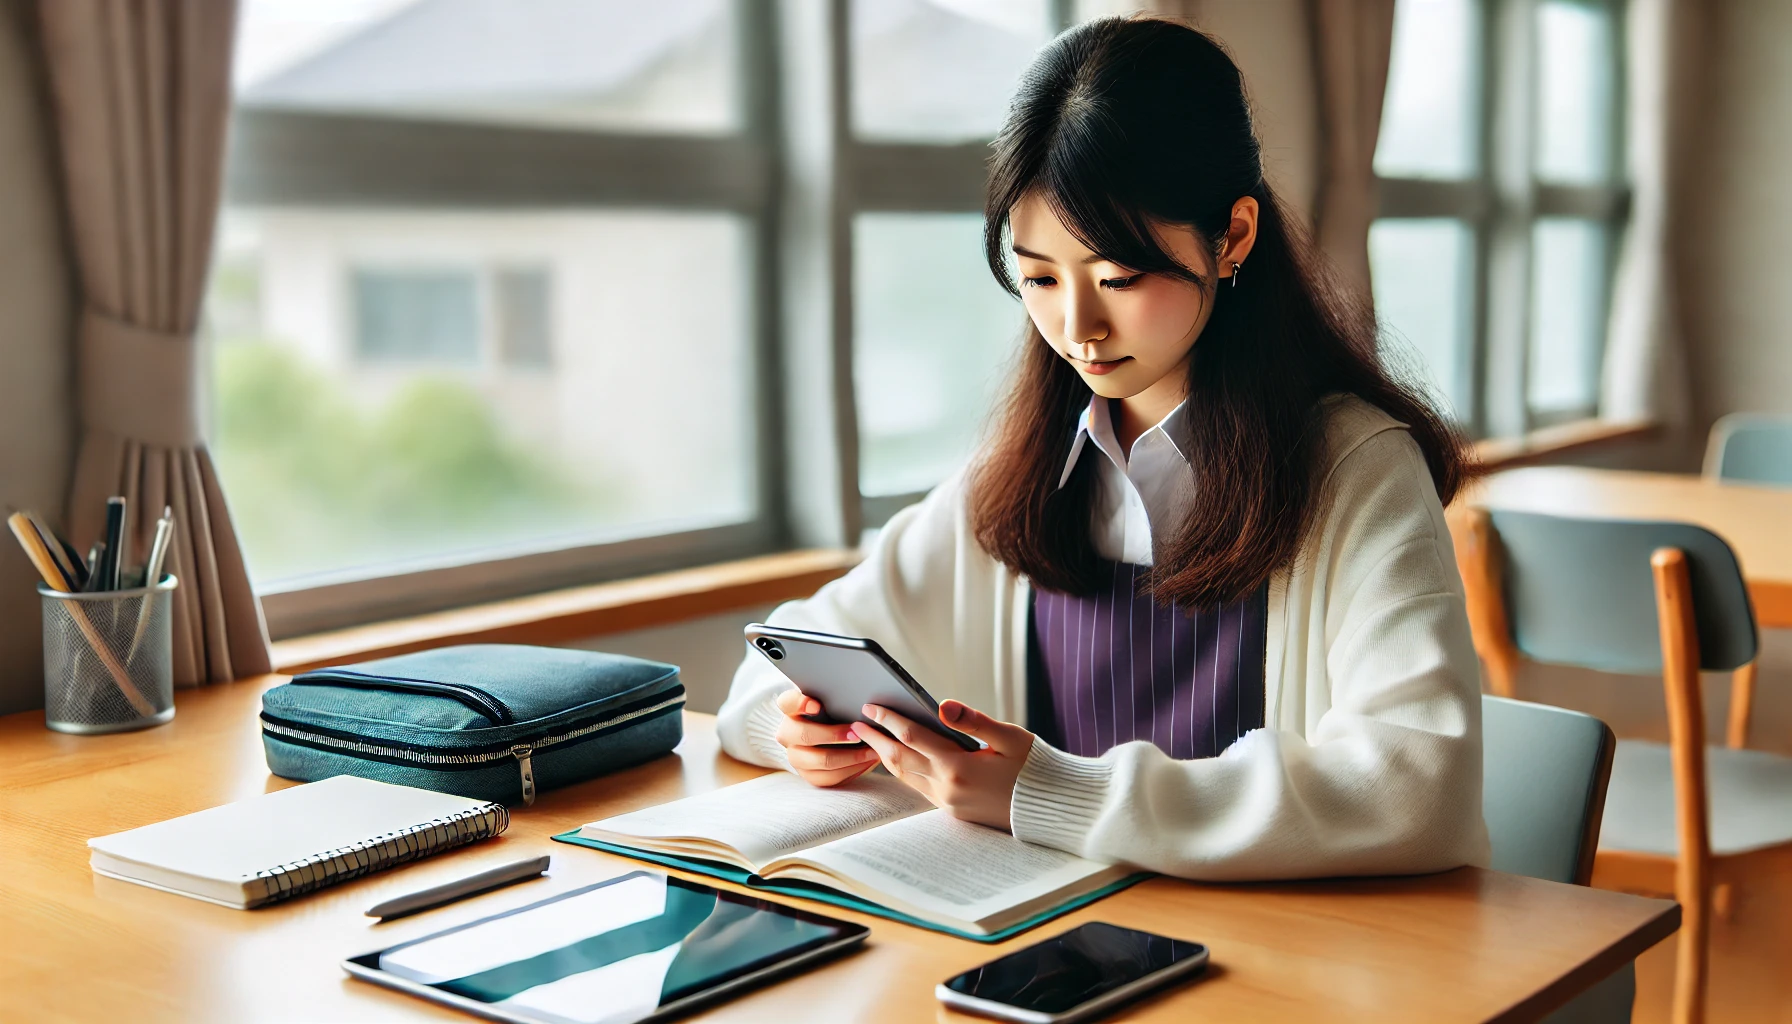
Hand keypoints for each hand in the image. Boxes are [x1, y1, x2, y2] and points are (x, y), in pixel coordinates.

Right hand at [773, 688, 880, 787]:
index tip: (816, 706)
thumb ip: (836, 698)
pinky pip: (829, 778)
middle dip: (834, 735)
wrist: (825, 738)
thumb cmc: (832, 714)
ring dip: (850, 757)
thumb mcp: (831, 702)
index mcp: (790, 710)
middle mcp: (787, 734)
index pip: (788, 702)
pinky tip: (866, 763)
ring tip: (871, 751)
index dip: (800, 704)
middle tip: (857, 734)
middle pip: (804, 735)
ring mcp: (795, 757)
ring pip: (821, 761)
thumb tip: (861, 699)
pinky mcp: (808, 775)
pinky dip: (851, 771)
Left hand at [850, 700, 1034, 830]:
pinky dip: (903, 771)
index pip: (913, 737)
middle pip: (900, 759)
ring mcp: (949, 803)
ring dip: (885, 757)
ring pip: (906, 777)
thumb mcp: (1010, 737)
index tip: (871, 706)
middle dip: (876, 739)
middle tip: (856, 723)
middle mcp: (948, 789)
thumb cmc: (1035, 768)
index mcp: (959, 767)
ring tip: (869, 739)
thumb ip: (974, 721)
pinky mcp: (954, 811)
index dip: (889, 719)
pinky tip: (898, 760)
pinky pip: (918, 788)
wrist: (1050, 809)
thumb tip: (942, 704)